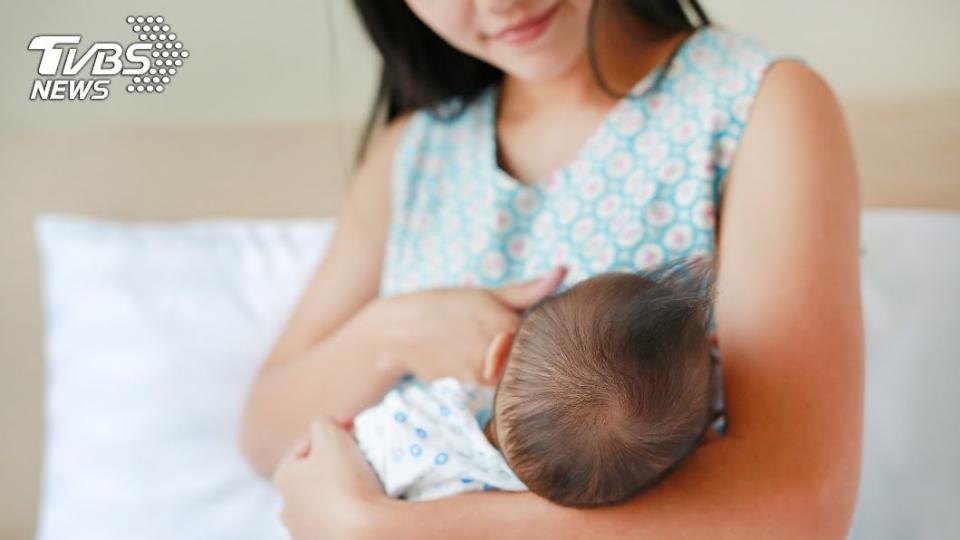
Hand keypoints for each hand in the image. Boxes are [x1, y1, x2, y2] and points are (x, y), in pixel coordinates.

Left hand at [273, 417, 384, 539]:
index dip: (333, 431)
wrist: (364, 533)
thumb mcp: (330, 433)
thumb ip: (322, 421)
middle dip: (333, 464)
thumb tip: (327, 428)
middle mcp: (286, 508)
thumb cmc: (344, 479)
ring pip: (323, 501)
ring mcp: (303, 532)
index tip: (355, 428)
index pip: (307, 443)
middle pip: (313, 474)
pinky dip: (346, 514)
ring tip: (364, 485)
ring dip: (339, 491)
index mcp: (283, 477)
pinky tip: (362, 509)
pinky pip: (334, 522)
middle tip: (359, 456)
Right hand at [374, 266, 567, 383]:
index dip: (542, 331)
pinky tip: (466, 355)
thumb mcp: (489, 293)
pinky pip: (488, 380)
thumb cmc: (448, 305)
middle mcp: (497, 347)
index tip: (533, 325)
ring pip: (507, 371)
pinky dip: (484, 370)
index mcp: (507, 321)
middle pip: (527, 356)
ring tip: (477, 342)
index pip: (544, 334)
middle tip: (492, 334)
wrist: (398, 330)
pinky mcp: (467, 382)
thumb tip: (564, 270)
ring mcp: (481, 369)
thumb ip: (530, 289)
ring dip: (500, 360)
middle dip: (519, 348)